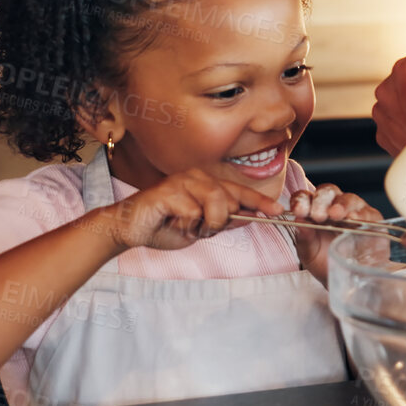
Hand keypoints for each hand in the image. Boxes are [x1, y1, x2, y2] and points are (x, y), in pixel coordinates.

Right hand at [95, 170, 284, 251]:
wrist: (128, 229)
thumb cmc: (164, 226)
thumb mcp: (199, 228)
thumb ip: (222, 221)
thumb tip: (249, 217)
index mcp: (206, 182)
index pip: (239, 191)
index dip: (259, 201)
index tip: (278, 211)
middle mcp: (197, 176)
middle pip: (229, 200)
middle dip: (220, 222)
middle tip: (200, 229)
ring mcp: (182, 181)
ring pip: (215, 204)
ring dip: (204, 223)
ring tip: (187, 226)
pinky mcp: (168, 190)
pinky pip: (192, 212)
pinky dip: (185, 225)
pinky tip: (171, 222)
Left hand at [287, 183, 387, 278]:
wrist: (347, 278)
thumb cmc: (325, 262)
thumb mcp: (309, 253)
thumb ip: (304, 239)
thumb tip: (299, 222)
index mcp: (313, 210)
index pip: (305, 196)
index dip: (301, 200)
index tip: (300, 212)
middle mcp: (333, 205)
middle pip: (328, 191)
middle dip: (322, 201)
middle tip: (319, 215)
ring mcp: (354, 209)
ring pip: (349, 198)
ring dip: (342, 205)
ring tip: (337, 215)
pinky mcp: (372, 219)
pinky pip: (368, 212)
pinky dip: (362, 215)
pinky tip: (355, 220)